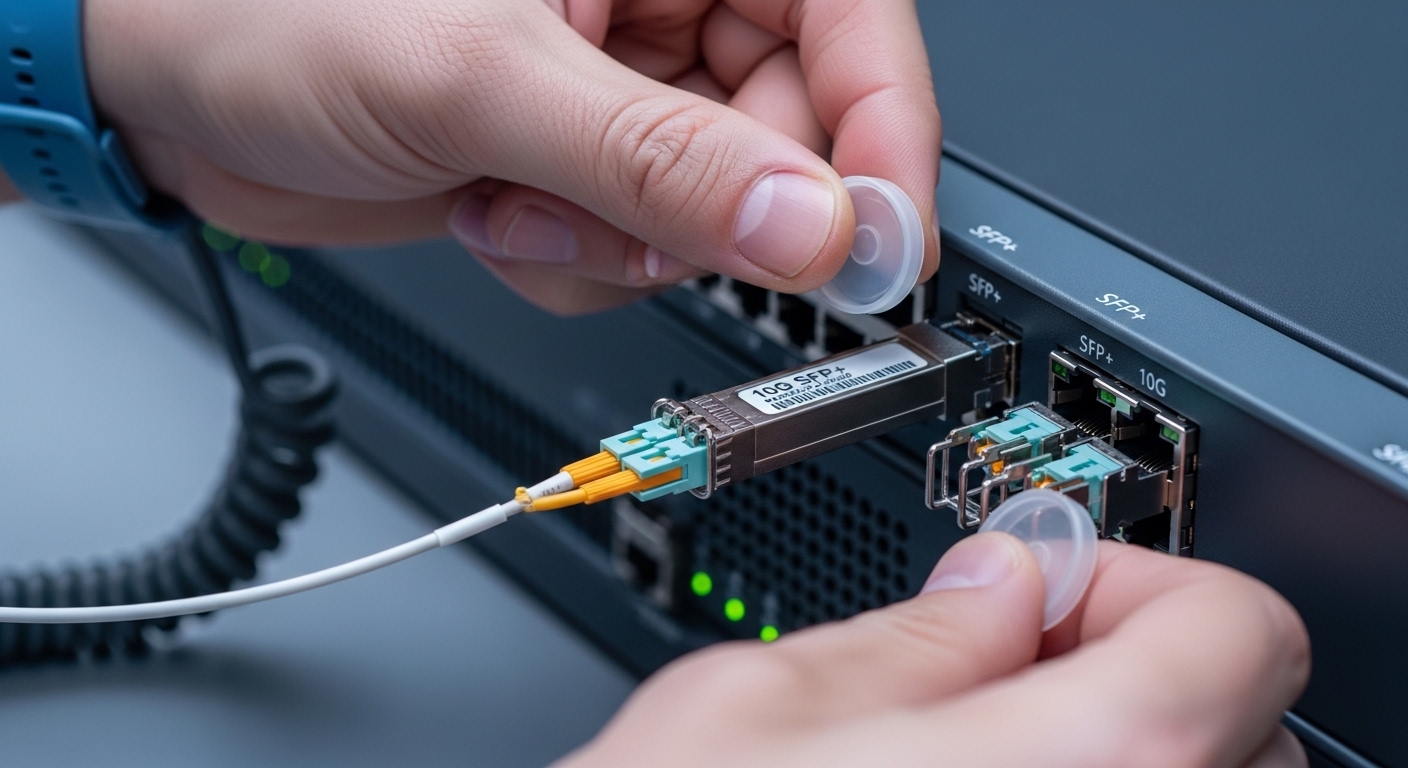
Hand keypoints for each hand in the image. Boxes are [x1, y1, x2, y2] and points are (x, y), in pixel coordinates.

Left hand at [85, 0, 940, 313]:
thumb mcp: (482, 78)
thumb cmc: (269, 7)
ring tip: (517, 201)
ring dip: (623, 241)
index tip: (879, 237)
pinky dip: (574, 261)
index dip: (882, 127)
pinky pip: (640, 245)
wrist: (163, 84)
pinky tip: (491, 213)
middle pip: (791, 129)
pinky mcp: (577, 161)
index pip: (845, 15)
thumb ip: (656, 161)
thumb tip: (810, 226)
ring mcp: (617, 88)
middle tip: (646, 232)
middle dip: (718, 209)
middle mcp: (653, 0)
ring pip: (711, 208)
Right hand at [559, 534, 1310, 767]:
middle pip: (1244, 732)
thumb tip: (997, 585)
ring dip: (1118, 753)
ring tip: (975, 752)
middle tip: (1006, 663)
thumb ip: (913, 633)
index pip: (1241, 633)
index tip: (1052, 589)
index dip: (1142, 581)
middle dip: (1133, 669)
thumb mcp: (753, 705)